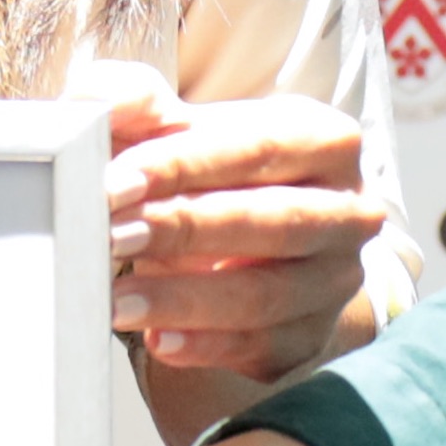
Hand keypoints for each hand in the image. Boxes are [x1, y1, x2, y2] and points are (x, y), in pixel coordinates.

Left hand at [94, 84, 391, 435]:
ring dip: (185, 299)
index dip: (184, 164)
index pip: (258, 148)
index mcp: (326, 141)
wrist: (233, 239)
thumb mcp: (173, 124)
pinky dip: (205, 346)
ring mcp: (334, 282)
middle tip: (108, 237)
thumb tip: (97, 99)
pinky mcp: (308, 337)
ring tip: (117, 301)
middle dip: (184, 229)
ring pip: (265, 295)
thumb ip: (136, 103)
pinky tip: (157, 340)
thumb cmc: (203, 168)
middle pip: (269, 221)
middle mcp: (348, 212)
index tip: (114, 181)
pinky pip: (260, 347)